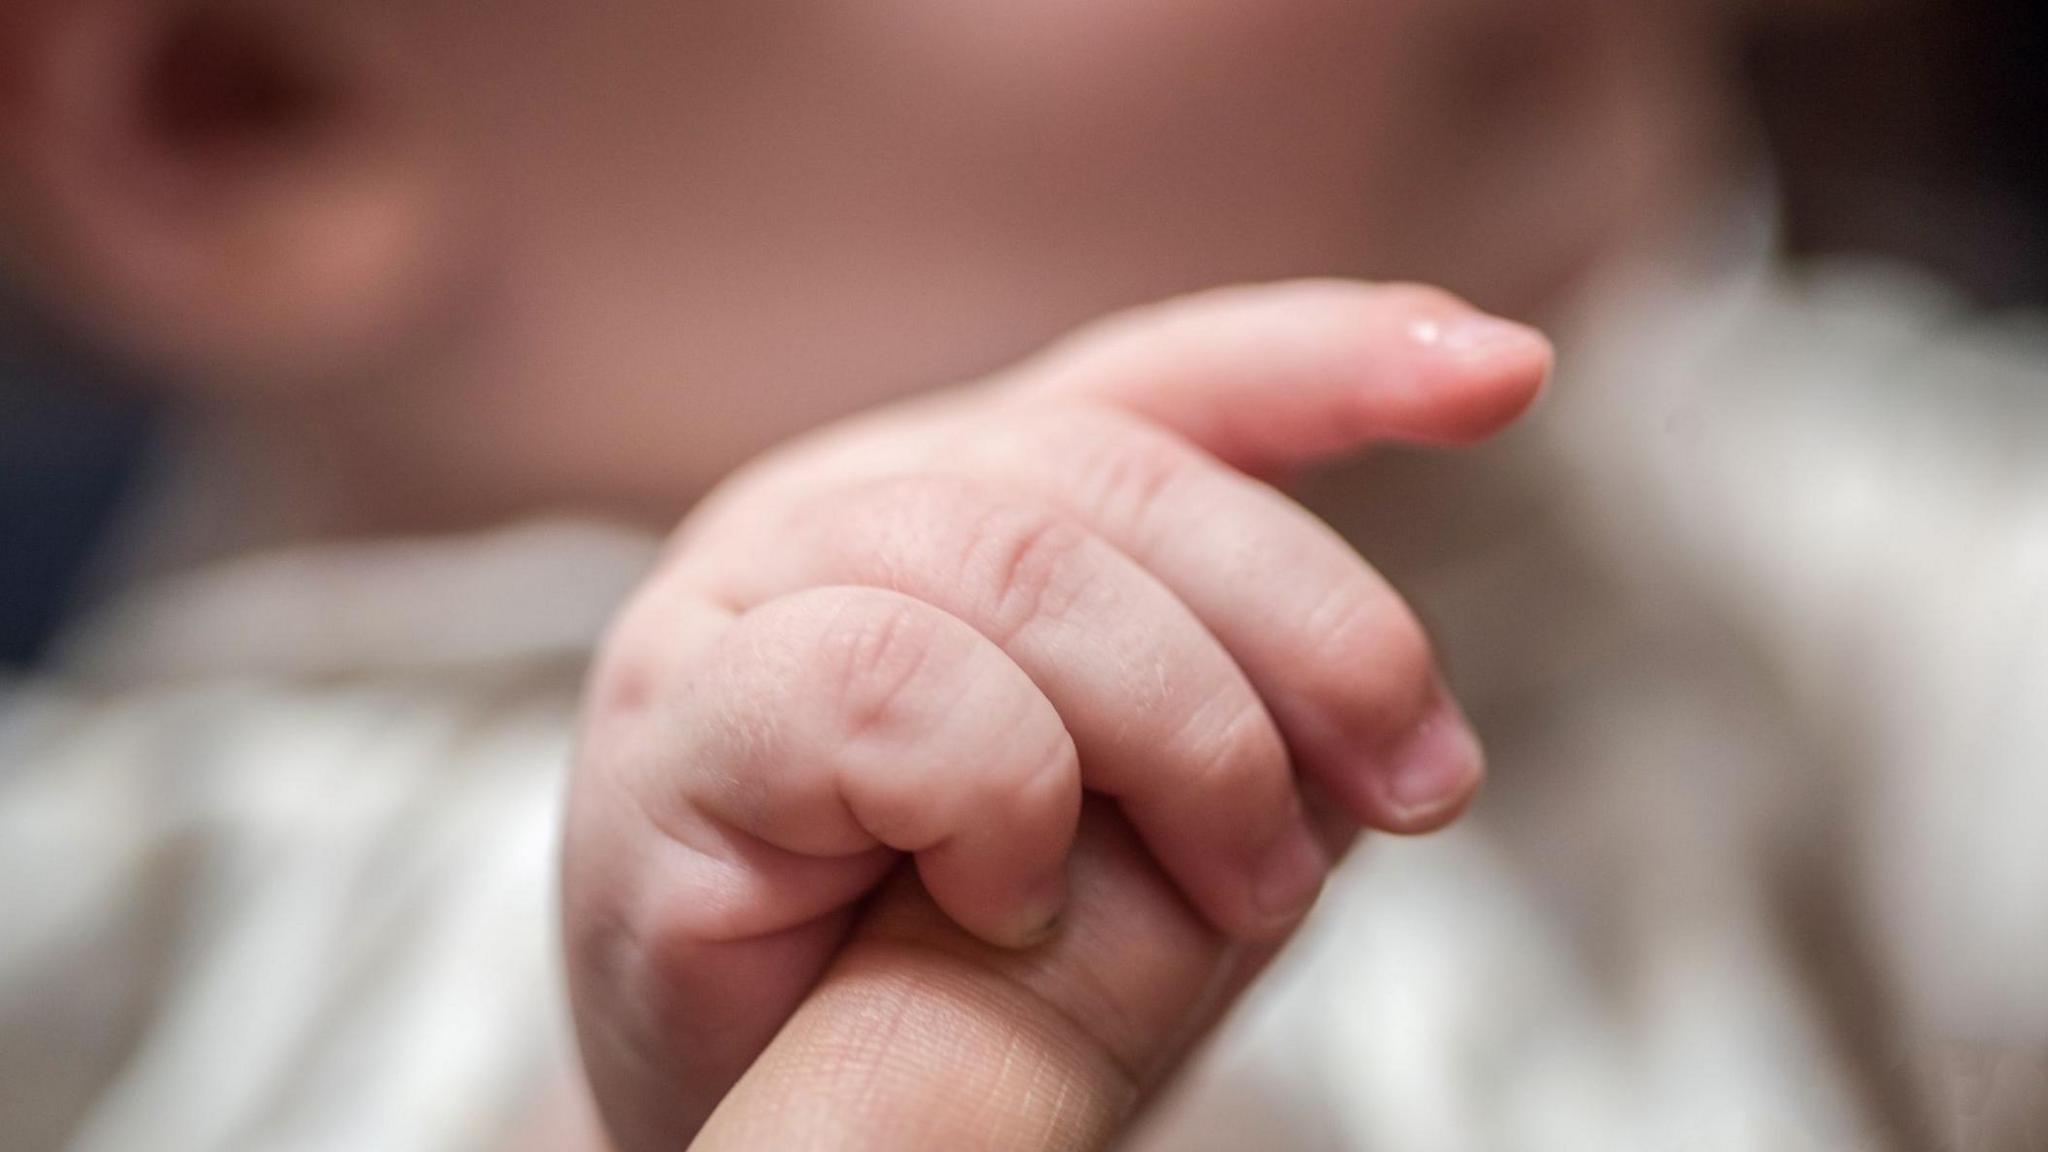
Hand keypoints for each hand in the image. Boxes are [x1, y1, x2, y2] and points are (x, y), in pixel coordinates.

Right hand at [562, 281, 1551, 1148]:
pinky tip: (1014, 896)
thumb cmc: (941, 969)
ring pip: (1025, 568)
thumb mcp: (1151, 837)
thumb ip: (1247, 736)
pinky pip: (898, 687)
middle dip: (1309, 631)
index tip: (1505, 378)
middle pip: (1122, 476)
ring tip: (1246, 885)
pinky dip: (1006, 795)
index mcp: (968, 490)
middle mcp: (851, 499)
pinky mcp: (679, 712)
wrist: (747, 1111)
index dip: (1334, 358)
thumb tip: (1397, 721)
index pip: (1162, 382)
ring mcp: (748, 588)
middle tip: (1413, 793)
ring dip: (1187, 733)